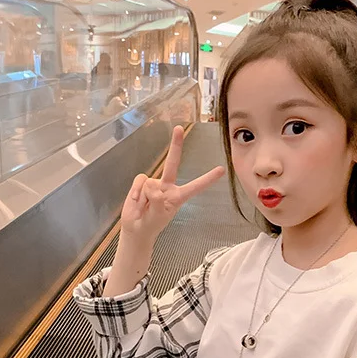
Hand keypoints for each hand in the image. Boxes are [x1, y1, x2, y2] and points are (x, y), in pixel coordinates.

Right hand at [120, 125, 224, 246]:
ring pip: (149, 182)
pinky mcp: (142, 182)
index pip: (194, 187)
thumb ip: (157, 202)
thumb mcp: (157, 217)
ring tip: (142, 209)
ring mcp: (154, 183)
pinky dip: (136, 193)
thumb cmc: (150, 224)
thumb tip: (153, 187)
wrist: (135, 228)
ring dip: (143, 197)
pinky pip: (139, 181)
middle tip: (179, 129)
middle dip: (176, 146)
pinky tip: (136, 202)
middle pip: (172, 164)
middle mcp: (167, 187)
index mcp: (177, 197)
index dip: (207, 179)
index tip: (221, 170)